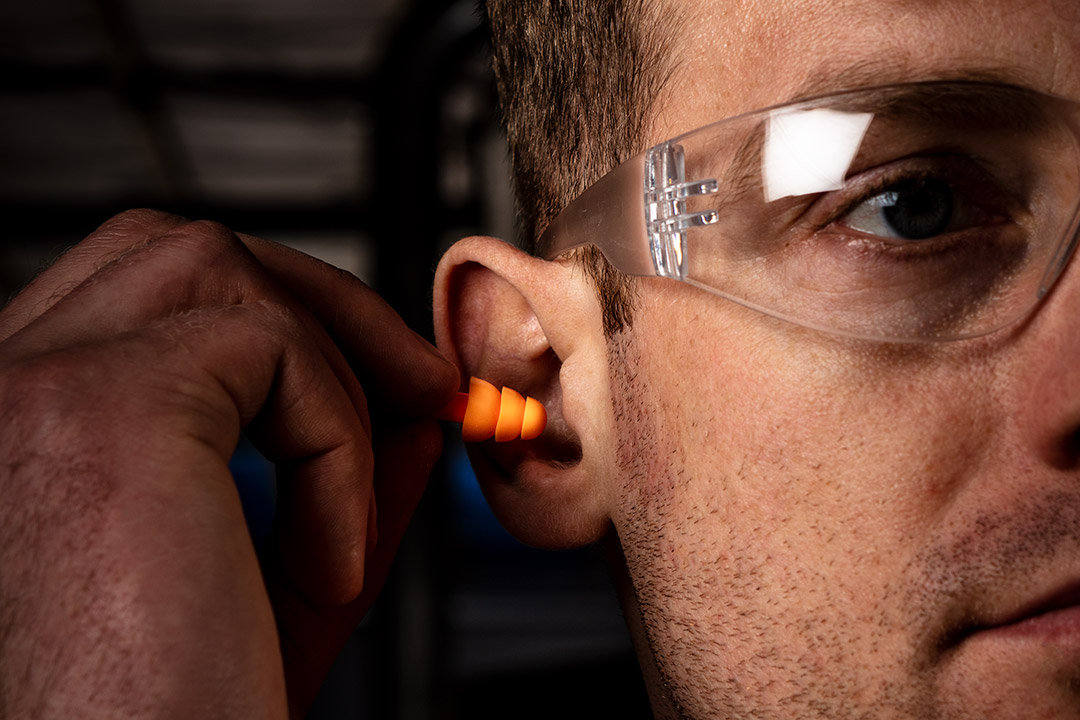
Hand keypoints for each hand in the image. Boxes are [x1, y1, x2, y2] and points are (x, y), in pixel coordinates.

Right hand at [0, 210, 457, 717]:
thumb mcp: (278, 586)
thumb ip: (341, 480)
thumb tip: (413, 406)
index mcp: (20, 429)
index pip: (142, 289)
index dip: (273, 312)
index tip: (381, 382)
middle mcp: (1, 391)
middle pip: (179, 250)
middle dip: (322, 304)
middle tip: (423, 386)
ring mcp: (37, 385)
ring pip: (223, 274)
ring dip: (334, 378)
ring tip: (351, 514)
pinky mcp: (102, 406)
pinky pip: (272, 354)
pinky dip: (334, 448)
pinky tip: (327, 566)